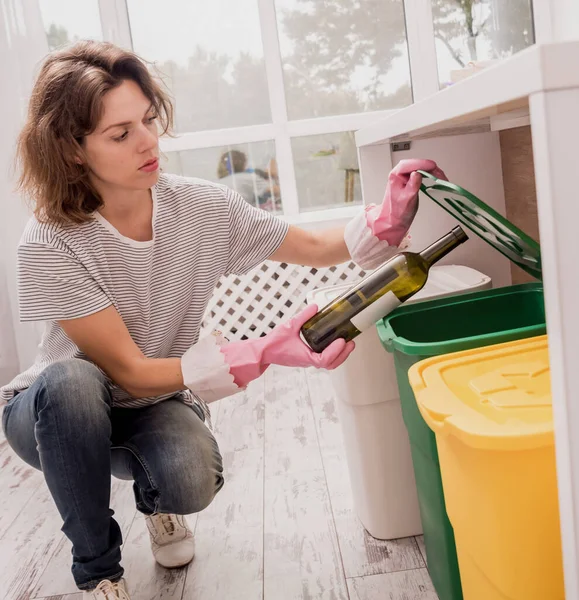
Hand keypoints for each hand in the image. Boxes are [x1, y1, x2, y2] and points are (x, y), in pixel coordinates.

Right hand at [220, 304, 355, 386]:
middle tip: (351, 343)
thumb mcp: (289, 325)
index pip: (325, 360)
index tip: (341, 341)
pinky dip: (332, 355)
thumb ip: (303, 316)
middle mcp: (308, 361)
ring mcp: (308, 361)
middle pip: (331, 364)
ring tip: (346, 344)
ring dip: (339, 356)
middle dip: (343, 354)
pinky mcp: (306, 359)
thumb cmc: (274, 343)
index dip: (336, 351)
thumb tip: (315, 306)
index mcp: (305, 357)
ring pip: (328, 364)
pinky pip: (323, 360)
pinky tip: (334, 345)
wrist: (264, 351)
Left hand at [367, 159, 446, 245]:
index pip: (409, 164)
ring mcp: (405, 176)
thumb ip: (412, 185)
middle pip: (417, 164)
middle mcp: (399, 173)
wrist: (394, 219)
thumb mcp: (406, 199)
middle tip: (440, 176)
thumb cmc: (397, 212)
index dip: (422, 164)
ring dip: (432, 171)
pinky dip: (430, 175)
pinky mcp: (411, 179)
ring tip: (441, 179)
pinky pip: (422, 173)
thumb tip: (417, 173)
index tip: (433, 166)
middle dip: (430, 168)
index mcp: (395, 175)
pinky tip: (436, 179)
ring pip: (421, 167)